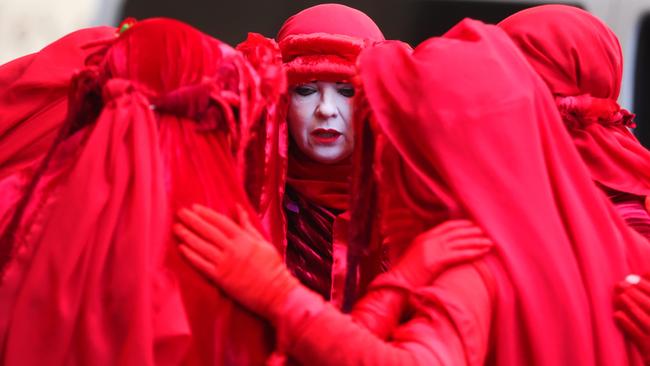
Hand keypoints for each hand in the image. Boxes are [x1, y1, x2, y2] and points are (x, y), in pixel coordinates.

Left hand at [174, 204, 298, 321]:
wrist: (276, 292)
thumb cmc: (272, 267)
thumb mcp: (263, 242)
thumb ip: (247, 226)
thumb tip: (238, 208)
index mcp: (244, 239)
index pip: (221, 222)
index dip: (206, 214)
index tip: (194, 207)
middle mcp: (233, 249)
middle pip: (208, 231)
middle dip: (192, 221)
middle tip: (179, 213)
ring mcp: (226, 263)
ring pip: (202, 246)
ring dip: (188, 236)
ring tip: (176, 228)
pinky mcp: (221, 278)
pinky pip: (202, 264)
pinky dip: (191, 255)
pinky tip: (182, 248)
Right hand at [351, 220, 491, 337]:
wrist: (395, 286)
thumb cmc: (404, 276)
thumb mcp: (415, 257)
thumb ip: (426, 251)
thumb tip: (439, 253)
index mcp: (422, 238)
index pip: (445, 227)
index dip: (460, 225)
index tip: (472, 226)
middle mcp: (428, 240)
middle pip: (455, 233)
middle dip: (471, 232)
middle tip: (485, 233)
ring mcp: (431, 250)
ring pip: (459, 243)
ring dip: (476, 242)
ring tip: (489, 243)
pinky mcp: (435, 261)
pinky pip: (459, 255)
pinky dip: (473, 253)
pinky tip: (483, 253)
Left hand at [614, 274, 649, 361]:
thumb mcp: (649, 309)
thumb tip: (646, 271)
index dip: (646, 286)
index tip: (631, 278)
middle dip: (636, 294)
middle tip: (620, 284)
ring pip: (647, 321)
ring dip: (632, 307)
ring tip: (619, 296)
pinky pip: (639, 338)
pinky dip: (628, 326)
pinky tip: (617, 315)